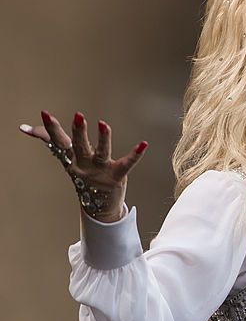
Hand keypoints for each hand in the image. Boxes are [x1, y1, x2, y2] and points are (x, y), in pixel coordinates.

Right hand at [19, 110, 147, 222]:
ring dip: (103, 139)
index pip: (60, 142)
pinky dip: (135, 155)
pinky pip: (127, 164)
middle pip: (80, 146)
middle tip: (78, 116)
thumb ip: (50, 140)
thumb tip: (26, 128)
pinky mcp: (117, 176)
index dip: (52, 129)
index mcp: (72, 159)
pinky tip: (144, 144)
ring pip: (101, 153)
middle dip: (79, 132)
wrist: (98, 206)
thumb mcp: (67, 158)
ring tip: (103, 124)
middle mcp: (84, 164)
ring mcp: (100, 171)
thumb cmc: (84, 176)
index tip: (45, 114)